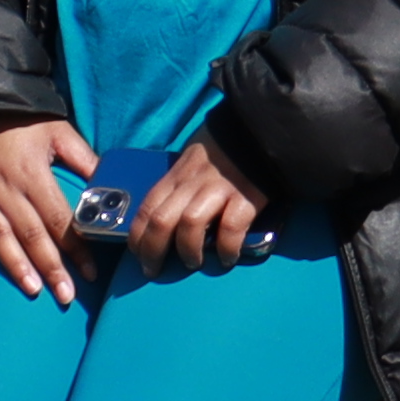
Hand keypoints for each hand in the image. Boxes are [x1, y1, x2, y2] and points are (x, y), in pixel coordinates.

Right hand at [0, 119, 99, 300]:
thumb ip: (82, 158)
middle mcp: (7, 190)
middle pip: (33, 235)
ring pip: (0, 238)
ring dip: (16, 266)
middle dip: (52, 268)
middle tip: (66, 297)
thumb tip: (110, 184)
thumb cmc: (19, 121)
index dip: (76, 248)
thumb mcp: (57, 130)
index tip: (90, 272)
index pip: (59, 219)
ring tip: (33, 290)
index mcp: (33, 175)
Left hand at [123, 135, 271, 276]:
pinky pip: (230, 227)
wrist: (261, 129)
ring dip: (188, 250)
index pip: (146, 208)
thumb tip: (164, 215)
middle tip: (154, 270)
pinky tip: (227, 257)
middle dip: (153, 251)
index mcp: (177, 174)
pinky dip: (226, 247)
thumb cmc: (224, 148)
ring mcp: (219, 188)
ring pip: (189, 224)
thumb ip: (179, 183)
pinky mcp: (247, 196)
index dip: (138, 237)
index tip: (139, 256)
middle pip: (161, 221)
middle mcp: (192, 182)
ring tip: (193, 262)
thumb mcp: (192, 159)